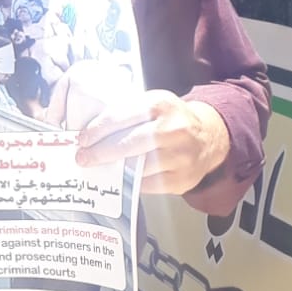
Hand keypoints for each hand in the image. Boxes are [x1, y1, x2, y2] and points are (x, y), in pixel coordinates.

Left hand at [74, 91, 230, 196]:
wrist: (209, 138)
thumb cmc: (170, 120)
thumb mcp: (152, 105)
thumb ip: (126, 114)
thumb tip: (89, 134)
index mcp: (161, 105)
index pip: (122, 116)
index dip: (98, 129)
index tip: (82, 139)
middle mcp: (174, 129)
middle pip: (130, 143)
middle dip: (101, 152)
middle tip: (83, 158)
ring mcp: (180, 156)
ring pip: (138, 167)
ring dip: (113, 169)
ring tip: (99, 168)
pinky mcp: (181, 179)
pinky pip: (147, 185)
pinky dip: (130, 182)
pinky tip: (120, 178)